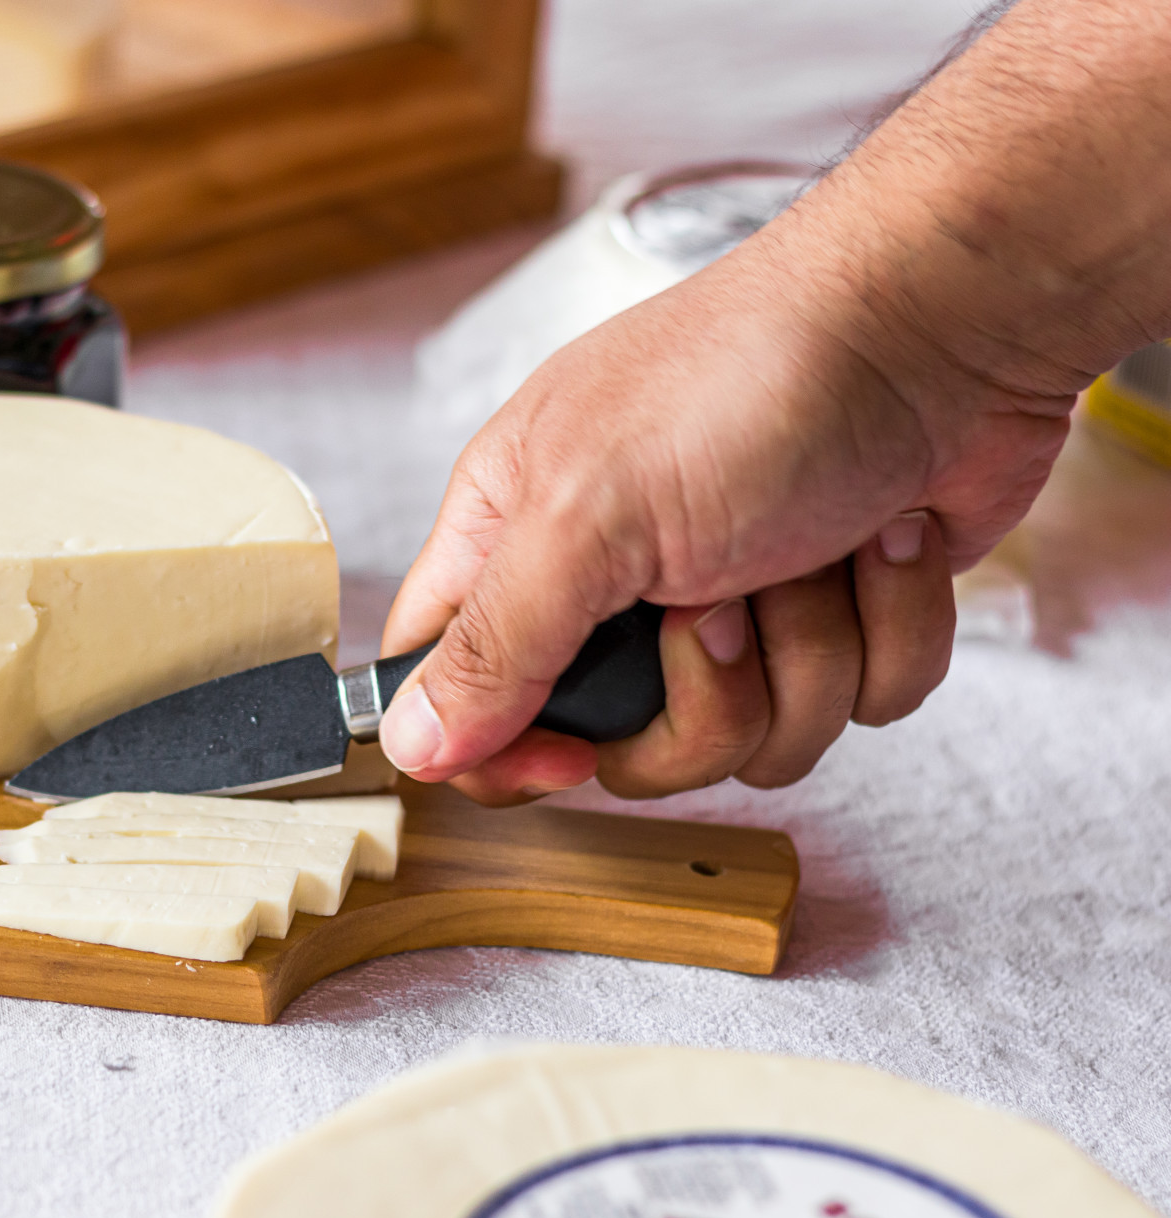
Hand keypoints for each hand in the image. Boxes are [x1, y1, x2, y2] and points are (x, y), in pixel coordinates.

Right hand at [378, 217, 1064, 803]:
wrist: (948, 319)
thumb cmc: (757, 376)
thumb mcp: (589, 515)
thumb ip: (494, 641)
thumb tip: (414, 745)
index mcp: (521, 534)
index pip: (457, 689)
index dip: (505, 749)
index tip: (573, 752)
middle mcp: (617, 578)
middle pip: (624, 748)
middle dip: (701, 701)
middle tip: (719, 605)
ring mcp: (733, 601)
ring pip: (752, 740)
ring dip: (810, 653)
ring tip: (816, 548)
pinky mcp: (838, 615)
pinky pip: (856, 706)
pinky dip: (888, 631)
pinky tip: (884, 542)